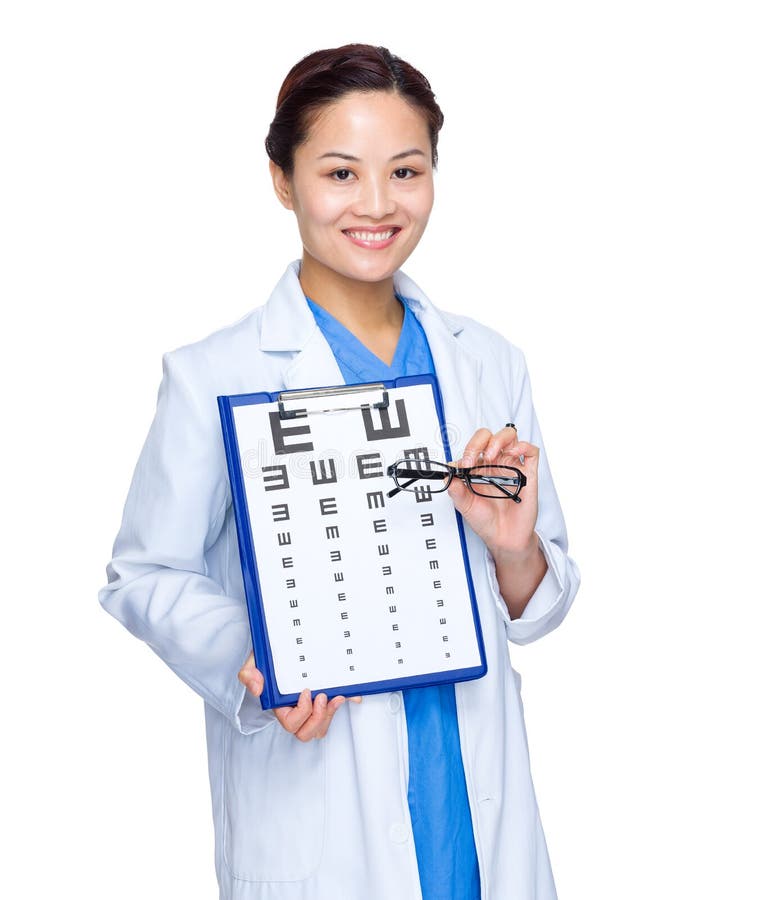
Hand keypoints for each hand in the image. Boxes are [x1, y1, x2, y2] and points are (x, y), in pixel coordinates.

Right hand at [238, 651, 361, 741]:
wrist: (277, 649)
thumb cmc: (267, 660)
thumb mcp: (253, 663)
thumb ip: (249, 674)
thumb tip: (257, 688)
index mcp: (280, 706)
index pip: (291, 723)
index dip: (302, 712)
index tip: (305, 691)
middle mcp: (295, 711)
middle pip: (306, 733)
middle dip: (318, 718)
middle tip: (322, 696)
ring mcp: (310, 707)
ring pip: (320, 728)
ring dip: (330, 715)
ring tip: (337, 697)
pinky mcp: (322, 700)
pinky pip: (334, 711)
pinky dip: (344, 704)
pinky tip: (351, 695)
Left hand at [446, 425, 539, 556]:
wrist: (504, 538)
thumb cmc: (486, 521)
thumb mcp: (465, 506)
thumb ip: (455, 490)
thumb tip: (448, 473)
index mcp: (479, 469)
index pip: (473, 447)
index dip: (466, 451)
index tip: (463, 465)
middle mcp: (495, 464)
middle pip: (489, 436)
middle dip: (478, 442)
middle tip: (473, 460)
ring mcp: (512, 467)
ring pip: (510, 436)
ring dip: (498, 440)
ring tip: (491, 455)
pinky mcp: (528, 474)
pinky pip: (531, 451)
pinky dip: (523, 446)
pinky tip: (513, 454)